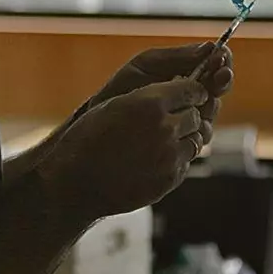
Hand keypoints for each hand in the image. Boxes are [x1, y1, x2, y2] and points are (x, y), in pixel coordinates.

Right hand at [40, 78, 209, 222]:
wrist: (76, 183)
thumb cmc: (88, 140)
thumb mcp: (114, 105)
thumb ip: (148, 97)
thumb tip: (175, 93)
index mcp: (151, 103)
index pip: (192, 89)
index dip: (192, 91)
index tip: (191, 94)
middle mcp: (166, 127)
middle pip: (196, 115)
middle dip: (187, 114)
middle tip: (174, 118)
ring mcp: (170, 155)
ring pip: (196, 140)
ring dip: (185, 137)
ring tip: (162, 141)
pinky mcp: (170, 178)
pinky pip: (186, 162)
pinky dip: (177, 159)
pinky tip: (156, 159)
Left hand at [92, 43, 233, 144]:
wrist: (100, 123)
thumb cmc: (120, 90)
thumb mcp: (146, 65)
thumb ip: (177, 57)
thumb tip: (210, 47)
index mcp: (185, 77)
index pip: (214, 67)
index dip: (223, 62)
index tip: (222, 58)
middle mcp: (191, 100)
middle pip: (219, 91)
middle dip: (221, 83)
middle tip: (218, 77)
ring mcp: (188, 124)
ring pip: (211, 116)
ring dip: (209, 107)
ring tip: (198, 103)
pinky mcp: (182, 146)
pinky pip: (199, 139)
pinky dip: (197, 131)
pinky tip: (187, 126)